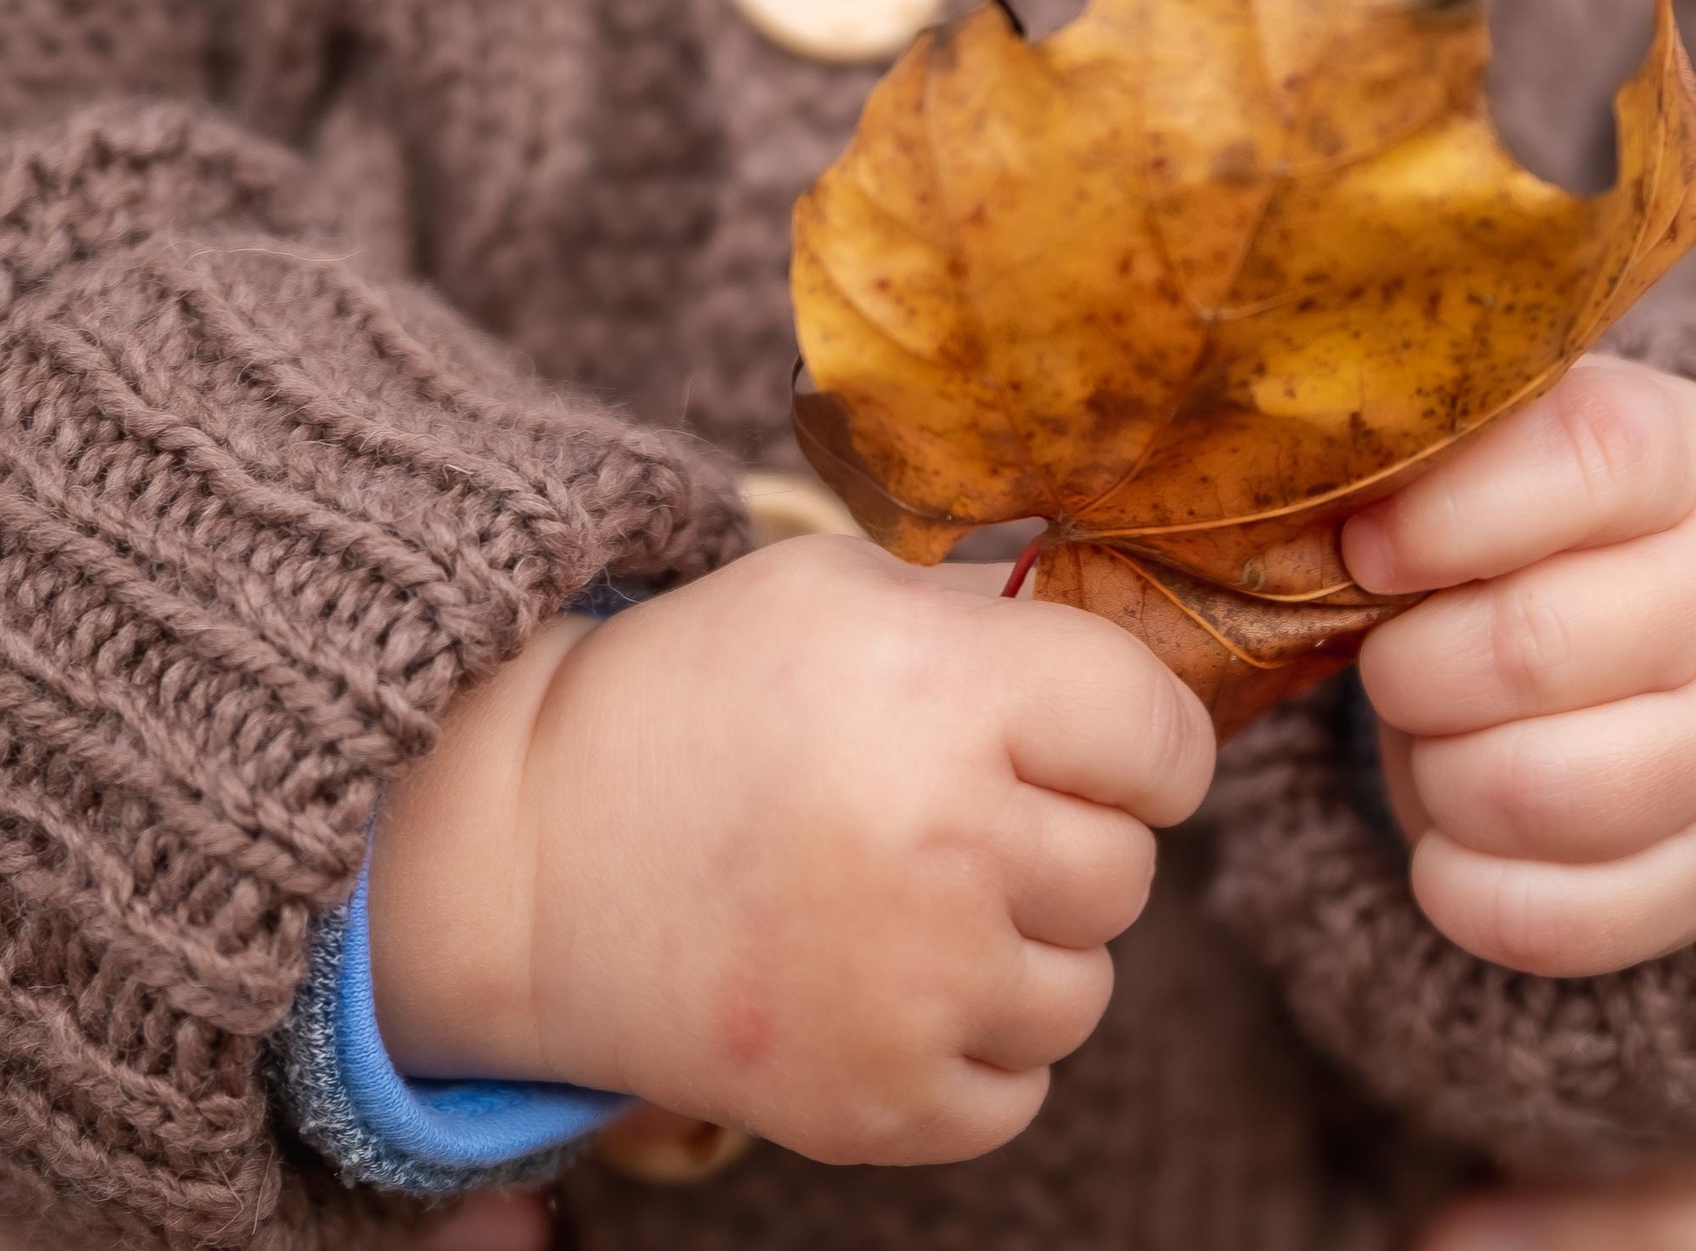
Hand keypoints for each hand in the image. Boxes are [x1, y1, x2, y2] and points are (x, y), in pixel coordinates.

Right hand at [368, 535, 1215, 1167]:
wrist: (526, 853)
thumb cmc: (697, 699)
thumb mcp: (840, 591)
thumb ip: (999, 618)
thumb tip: (1147, 661)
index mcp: (949, 692)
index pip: (1169, 741)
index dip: (1135, 742)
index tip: (1083, 745)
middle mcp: (946, 842)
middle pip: (1127, 869)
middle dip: (1059, 837)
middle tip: (947, 816)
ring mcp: (914, 990)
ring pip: (1085, 987)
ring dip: (1021, 947)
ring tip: (905, 899)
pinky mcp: (877, 1105)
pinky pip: (1023, 1089)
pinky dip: (971, 1044)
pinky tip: (883, 979)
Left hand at [1341, 355, 1695, 975]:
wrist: (1672, 646)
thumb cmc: (1538, 539)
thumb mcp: (1503, 460)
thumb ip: (1429, 458)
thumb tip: (1318, 501)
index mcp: (1685, 460)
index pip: (1584, 462)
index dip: (1445, 517)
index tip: (1367, 550)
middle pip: (1532, 648)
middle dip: (1411, 668)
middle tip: (1394, 663)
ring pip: (1537, 792)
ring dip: (1436, 778)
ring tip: (1435, 744)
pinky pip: (1548, 919)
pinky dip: (1457, 887)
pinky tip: (1450, 837)